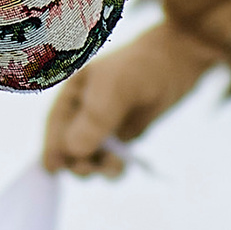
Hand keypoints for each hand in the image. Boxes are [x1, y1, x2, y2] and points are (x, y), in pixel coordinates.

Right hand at [41, 22, 210, 176]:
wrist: (179, 59)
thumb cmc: (142, 65)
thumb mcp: (116, 88)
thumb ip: (95, 119)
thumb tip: (73, 151)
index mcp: (75, 91)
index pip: (56, 123)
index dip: (52, 146)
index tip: (52, 169)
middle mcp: (86, 109)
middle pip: (71, 144)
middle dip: (76, 160)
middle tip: (87, 170)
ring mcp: (106, 123)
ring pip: (91, 155)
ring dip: (97, 167)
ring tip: (113, 168)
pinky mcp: (126, 134)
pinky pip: (112, 157)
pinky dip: (113, 166)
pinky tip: (121, 166)